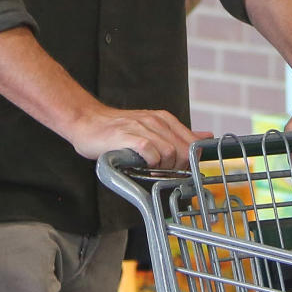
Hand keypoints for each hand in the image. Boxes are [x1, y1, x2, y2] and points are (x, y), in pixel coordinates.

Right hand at [70, 105, 200, 174]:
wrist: (86, 121)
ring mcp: (142, 127)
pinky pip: (150, 153)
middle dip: (178, 167)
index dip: (189, 161)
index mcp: (164, 119)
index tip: (179, 170)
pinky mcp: (128, 136)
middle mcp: (156, 121)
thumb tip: (206, 137)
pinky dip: (150, 163)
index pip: (192, 143)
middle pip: (184, 151)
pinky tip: (141, 165)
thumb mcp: (152, 128)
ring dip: (163, 167)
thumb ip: (179, 134)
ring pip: (170, 153)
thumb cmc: (117, 130)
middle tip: (163, 172)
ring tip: (150, 169)